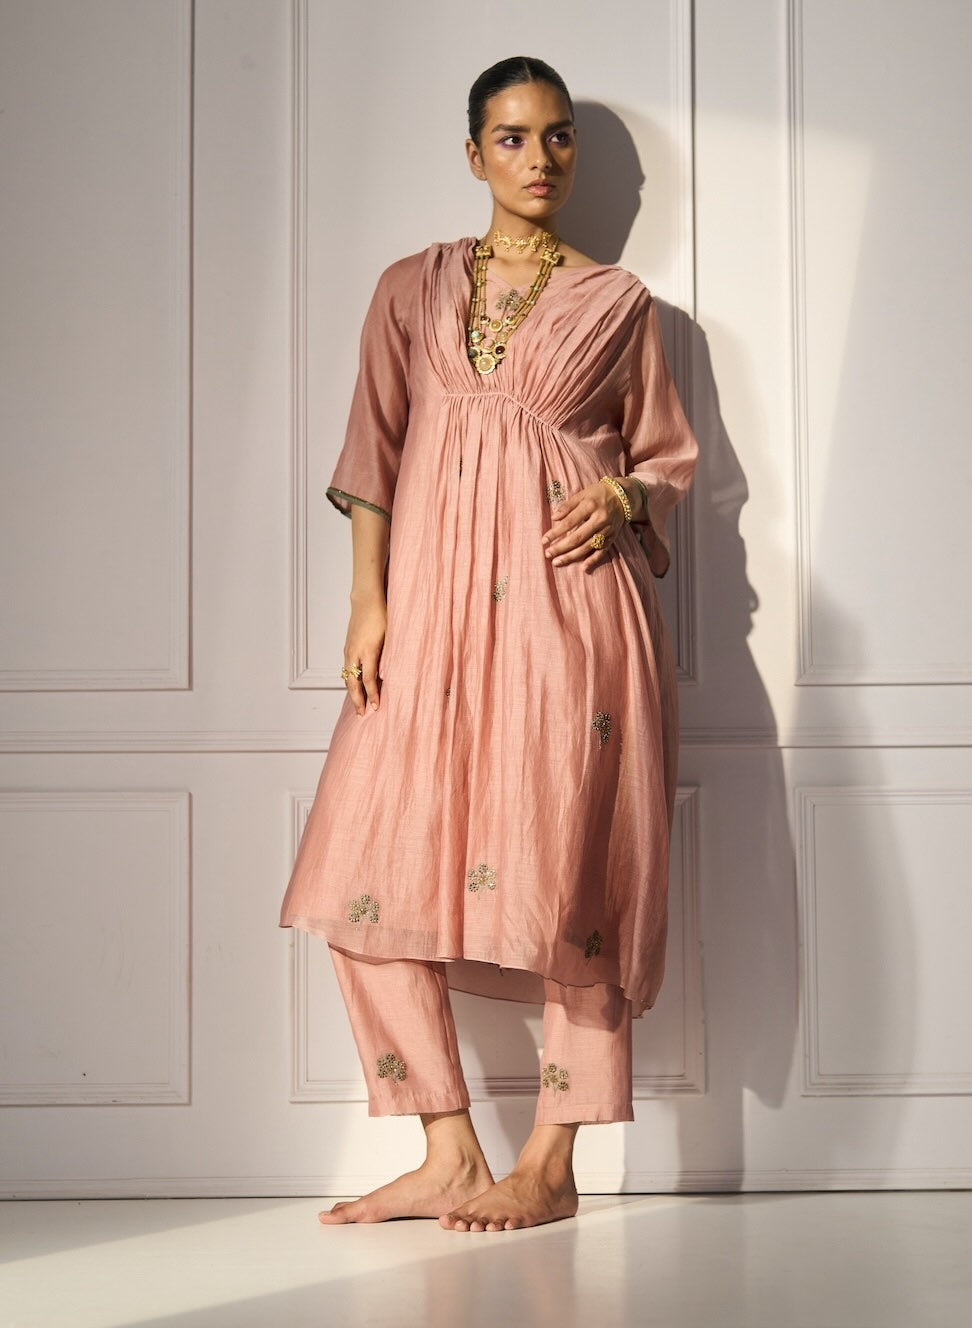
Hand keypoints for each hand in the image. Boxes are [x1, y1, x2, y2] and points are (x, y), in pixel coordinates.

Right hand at [343, 594, 386, 714]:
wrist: (366, 600)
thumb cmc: (382, 615)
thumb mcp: (390, 636)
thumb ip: (389, 655)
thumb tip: (391, 674)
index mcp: (368, 651)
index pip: (368, 680)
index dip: (372, 696)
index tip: (375, 708)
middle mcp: (355, 653)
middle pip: (353, 683)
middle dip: (357, 700)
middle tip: (361, 715)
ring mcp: (349, 650)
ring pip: (347, 677)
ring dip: (352, 692)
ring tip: (357, 704)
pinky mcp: (347, 646)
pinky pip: (346, 668)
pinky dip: (350, 680)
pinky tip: (354, 685)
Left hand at [541, 479, 626, 571]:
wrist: (623, 496)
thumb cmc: (598, 494)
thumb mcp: (582, 494)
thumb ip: (568, 506)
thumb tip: (553, 518)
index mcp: (590, 505)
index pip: (569, 522)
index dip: (555, 532)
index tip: (544, 540)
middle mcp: (600, 519)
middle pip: (577, 537)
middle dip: (561, 548)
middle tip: (547, 554)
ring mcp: (607, 530)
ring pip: (588, 547)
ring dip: (572, 556)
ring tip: (557, 562)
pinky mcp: (612, 537)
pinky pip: (603, 551)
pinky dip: (593, 560)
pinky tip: (583, 568)